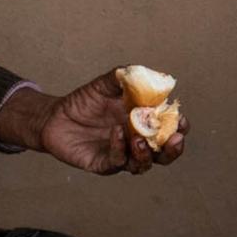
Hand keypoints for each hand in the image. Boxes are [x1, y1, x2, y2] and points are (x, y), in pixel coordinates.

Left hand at [5, 70, 186, 173]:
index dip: (180, 128)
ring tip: (139, 140)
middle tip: (174, 139)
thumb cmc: (84, 101)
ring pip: (142, 165)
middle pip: (164, 155)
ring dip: (145, 154)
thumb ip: (124, 77)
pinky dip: (119, 148)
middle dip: (173, 150)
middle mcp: (136, 143)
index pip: (170, 130)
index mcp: (144, 124)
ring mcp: (121, 155)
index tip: (181, 120)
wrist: (55, 116)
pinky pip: (116, 161)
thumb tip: (142, 71)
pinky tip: (116, 133)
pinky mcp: (103, 164)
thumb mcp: (105, 84)